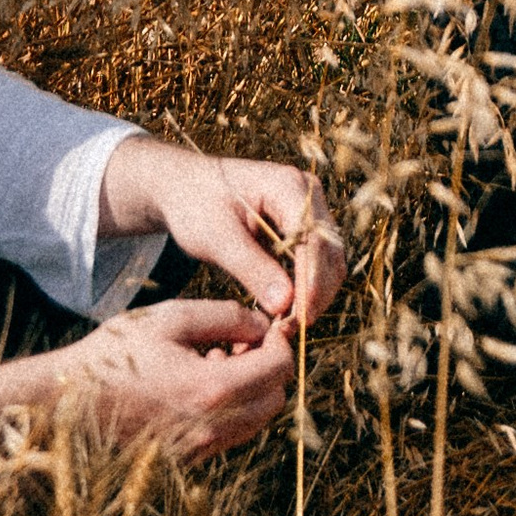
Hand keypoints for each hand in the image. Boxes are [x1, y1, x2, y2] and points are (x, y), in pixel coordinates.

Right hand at [50, 302, 295, 457]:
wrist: (66, 404)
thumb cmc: (115, 355)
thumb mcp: (172, 317)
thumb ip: (228, 317)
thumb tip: (264, 326)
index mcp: (212, 390)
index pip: (280, 368)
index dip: (280, 341)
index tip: (263, 325)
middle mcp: (212, 428)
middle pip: (274, 399)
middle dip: (267, 367)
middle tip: (237, 343)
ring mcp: (198, 450)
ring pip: (255, 421)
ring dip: (249, 390)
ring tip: (213, 361)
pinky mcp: (184, 460)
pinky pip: (228, 436)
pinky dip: (229, 410)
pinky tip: (196, 386)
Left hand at [98, 138, 346, 328]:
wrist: (185, 188)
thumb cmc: (196, 205)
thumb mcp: (217, 238)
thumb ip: (252, 269)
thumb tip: (284, 305)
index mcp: (287, 185)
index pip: (313, 239)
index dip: (310, 281)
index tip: (298, 318)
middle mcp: (308, 193)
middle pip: (329, 250)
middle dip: (315, 293)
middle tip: (290, 330)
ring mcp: (310, 208)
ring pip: (329, 258)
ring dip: (314, 293)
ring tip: (287, 324)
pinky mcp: (304, 226)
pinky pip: (317, 260)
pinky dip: (307, 286)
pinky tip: (286, 310)